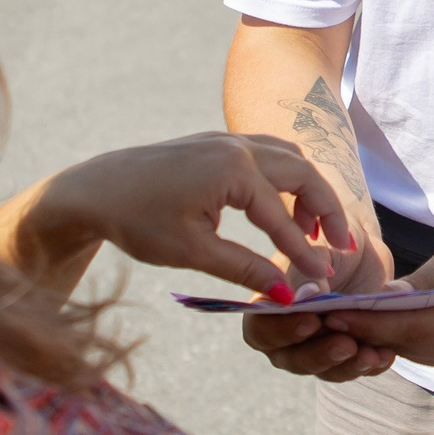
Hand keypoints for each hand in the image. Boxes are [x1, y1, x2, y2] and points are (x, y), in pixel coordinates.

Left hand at [0, 134, 350, 299]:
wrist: (94, 189)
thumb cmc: (137, 220)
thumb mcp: (193, 252)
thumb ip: (245, 270)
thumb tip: (285, 295)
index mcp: (232, 170)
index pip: (282, 217)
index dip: (305, 252)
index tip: (323, 279)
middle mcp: (236, 146)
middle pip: (303, 173)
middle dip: (326, 211)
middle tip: (339, 247)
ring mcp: (227, 140)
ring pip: (289, 158)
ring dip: (308, 191)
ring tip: (314, 231)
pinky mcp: (217, 143)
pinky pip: (269, 152)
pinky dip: (287, 177)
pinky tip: (283, 206)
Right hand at [241, 226, 400, 381]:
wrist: (356, 247)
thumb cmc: (325, 242)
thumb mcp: (315, 250)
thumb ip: (306, 274)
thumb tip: (305, 298)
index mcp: (267, 308)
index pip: (262, 331)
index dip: (284, 331)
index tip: (312, 321)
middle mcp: (285, 336)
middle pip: (293, 360)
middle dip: (321, 355)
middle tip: (347, 344)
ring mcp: (315, 349)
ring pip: (325, 370)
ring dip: (348, 366)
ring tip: (371, 354)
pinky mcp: (344, 355)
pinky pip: (353, 368)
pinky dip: (370, 364)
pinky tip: (386, 354)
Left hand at [318, 225, 433, 374]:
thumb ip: (424, 280)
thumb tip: (380, 300)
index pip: (409, 327)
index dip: (366, 321)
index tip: (328, 311)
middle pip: (404, 345)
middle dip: (360, 329)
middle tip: (317, 314)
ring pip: (408, 352)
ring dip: (373, 336)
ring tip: (332, 317)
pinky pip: (421, 351)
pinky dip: (395, 337)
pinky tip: (367, 321)